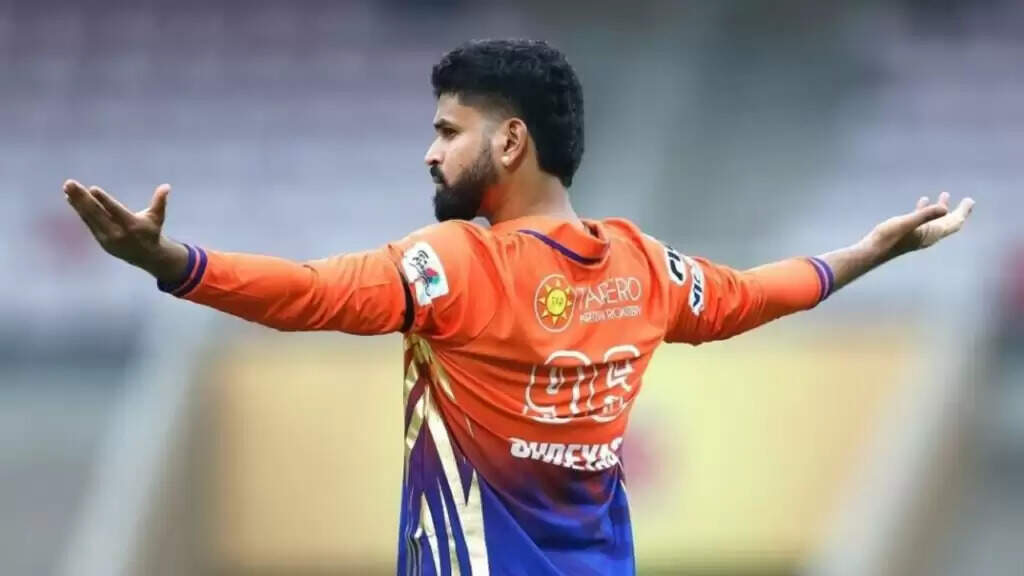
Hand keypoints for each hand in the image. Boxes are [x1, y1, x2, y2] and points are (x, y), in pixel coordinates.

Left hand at [63, 180, 188, 279]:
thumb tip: (166, 186)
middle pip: (97, 212)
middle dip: (82, 197)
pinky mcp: (100, 239)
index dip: (104, 200)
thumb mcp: (157, 217)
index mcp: (132, 225)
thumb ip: (160, 201)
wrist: (146, 256)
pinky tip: (70, 198)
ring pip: (89, 217)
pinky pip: (88, 222)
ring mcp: (107, 237)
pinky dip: (79, 210)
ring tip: (67, 187)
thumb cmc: (151, 231)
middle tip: (70, 183)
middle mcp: (117, 232)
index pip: (115, 210)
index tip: (92, 188)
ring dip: (77, 201)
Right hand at [862, 192, 975, 259]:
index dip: (963, 212)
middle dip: (959, 211)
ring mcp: (919, 234)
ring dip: (942, 209)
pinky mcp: (909, 232)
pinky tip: (923, 200)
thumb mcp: (907, 223)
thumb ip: (925, 215)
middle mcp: (929, 235)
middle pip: (949, 222)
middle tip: (967, 200)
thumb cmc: (889, 237)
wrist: (873, 250)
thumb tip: (945, 209)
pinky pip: (923, 219)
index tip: (970, 201)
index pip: (954, 222)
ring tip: (945, 194)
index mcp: (932, 233)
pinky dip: (926, 209)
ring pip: (936, 220)